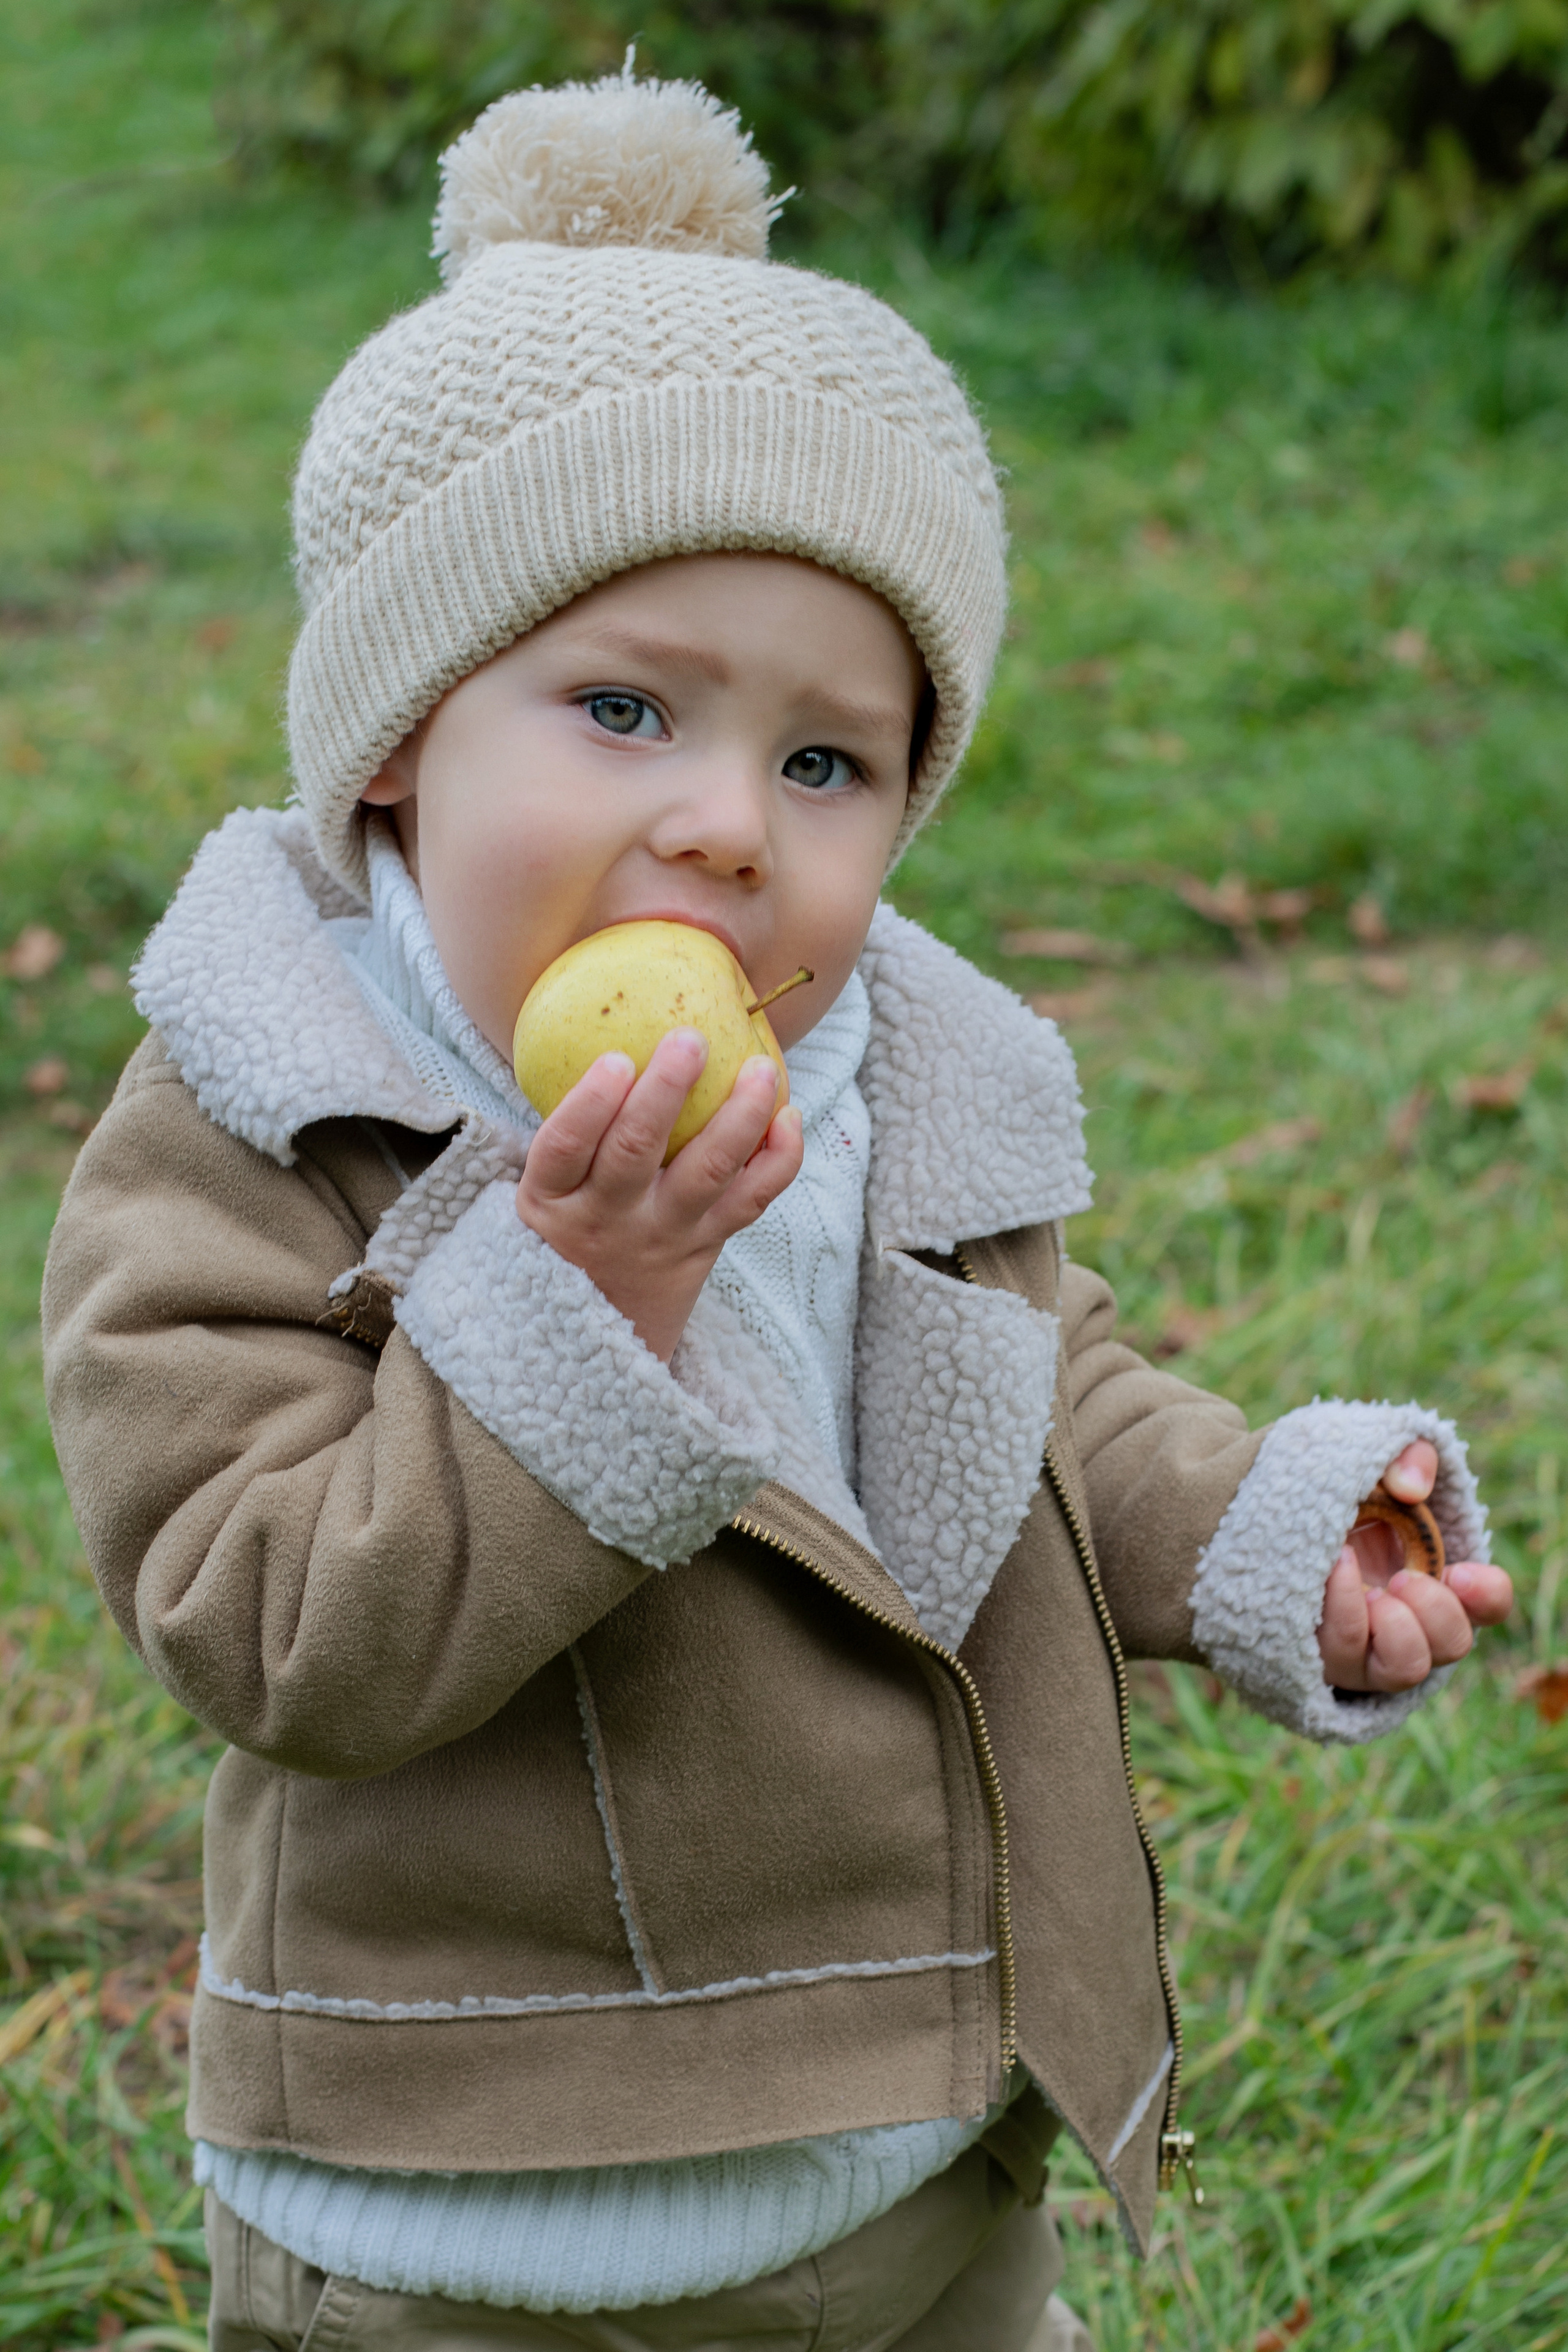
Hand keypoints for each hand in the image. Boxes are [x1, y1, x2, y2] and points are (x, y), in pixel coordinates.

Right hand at [515, 1029, 803, 1362]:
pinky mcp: (706, 1245)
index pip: (563, 1148)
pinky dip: (778, 1160)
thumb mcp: (538, 1194)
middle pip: (635, 1153)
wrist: (600, 1325)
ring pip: (705, 1173)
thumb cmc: (566, 1230)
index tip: (616, 1059)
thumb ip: (562, 1133)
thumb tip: (591, 1024)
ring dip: (738, 1116)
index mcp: (550, 1200)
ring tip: (761, 1069)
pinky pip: (750, 1201)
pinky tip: (789, 1116)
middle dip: (665, 1093)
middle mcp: (606, 1220)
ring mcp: (661, 1235)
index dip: (589, 1105)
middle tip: (690, 1039)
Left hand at [1317, 1439, 1511, 1691]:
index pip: (1488, 1603)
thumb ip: (1407, 1458)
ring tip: (1371, 1590)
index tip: (1461, 1571)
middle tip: (1401, 1578)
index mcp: (1437, 1579)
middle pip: (1453, 1643)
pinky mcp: (1329, 1658)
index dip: (1487, 1594)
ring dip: (1394, 1628)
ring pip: (1405, 1668)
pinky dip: (1343, 1616)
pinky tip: (1329, 1573)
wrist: (1267, 1518)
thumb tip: (1410, 1488)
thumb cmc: (1335, 1496)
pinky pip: (1344, 1659)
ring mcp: (1371, 1648)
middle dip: (1434, 1611)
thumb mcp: (1375, 1463)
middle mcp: (1411, 1622)